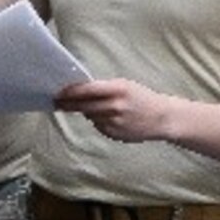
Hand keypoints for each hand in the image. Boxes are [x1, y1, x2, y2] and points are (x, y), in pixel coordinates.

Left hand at [55, 78, 173, 142]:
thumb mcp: (125, 86)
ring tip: (97, 107)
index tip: (58, 91)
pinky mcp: (113, 134)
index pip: (86, 90)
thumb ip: (103, 88)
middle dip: (68, 104)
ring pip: (89, 115)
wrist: (162, 118)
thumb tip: (77, 90)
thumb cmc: (141, 98)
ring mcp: (113, 122)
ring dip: (86, 111)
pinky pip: (98, 125)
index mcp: (117, 89)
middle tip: (57, 102)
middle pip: (82, 106)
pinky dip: (98, 120)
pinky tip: (111, 118)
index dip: (69, 92)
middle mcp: (114, 106)